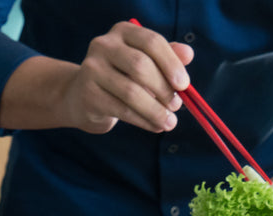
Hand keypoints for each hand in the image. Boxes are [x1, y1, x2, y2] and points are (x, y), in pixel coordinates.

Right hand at [62, 21, 193, 132]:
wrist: (84, 97)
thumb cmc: (124, 78)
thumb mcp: (146, 64)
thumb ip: (168, 57)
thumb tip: (188, 53)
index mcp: (123, 32)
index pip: (151, 42)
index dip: (172, 64)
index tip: (184, 85)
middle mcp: (104, 45)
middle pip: (141, 66)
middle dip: (164, 89)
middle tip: (177, 106)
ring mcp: (92, 69)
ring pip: (131, 92)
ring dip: (156, 111)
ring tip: (170, 122)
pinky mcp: (88, 94)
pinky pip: (123, 110)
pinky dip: (144, 121)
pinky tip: (156, 126)